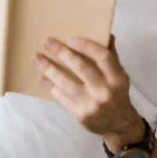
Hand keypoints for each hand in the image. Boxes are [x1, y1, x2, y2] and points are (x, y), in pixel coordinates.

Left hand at [32, 35, 143, 151]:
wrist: (118, 123)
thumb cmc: (116, 93)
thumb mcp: (120, 74)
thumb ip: (111, 55)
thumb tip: (107, 34)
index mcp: (117, 78)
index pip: (103, 57)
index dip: (87, 46)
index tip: (70, 38)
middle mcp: (105, 91)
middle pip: (82, 68)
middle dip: (62, 53)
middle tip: (46, 42)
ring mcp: (92, 104)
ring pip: (67, 83)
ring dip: (49, 69)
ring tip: (36, 58)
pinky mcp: (80, 115)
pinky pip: (62, 97)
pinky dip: (51, 86)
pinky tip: (43, 77)